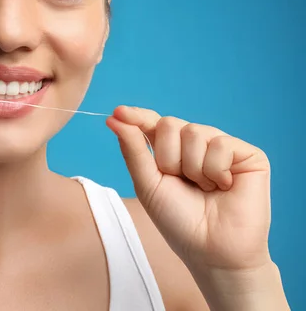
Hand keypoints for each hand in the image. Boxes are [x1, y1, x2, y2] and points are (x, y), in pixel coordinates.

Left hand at [106, 106, 271, 273]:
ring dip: (192, 167)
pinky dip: (215, 170)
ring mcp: (221, 146)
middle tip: (180, 182)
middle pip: (169, 124)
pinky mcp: (247, 154)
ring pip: (194, 132)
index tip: (118, 112)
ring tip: (204, 188)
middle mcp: (195, 144)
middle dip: (167, 157)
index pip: (152, 123)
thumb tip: (114, 118)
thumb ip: (134, 149)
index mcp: (170, 150)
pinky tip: (224, 187)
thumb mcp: (147, 184)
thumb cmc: (178, 221)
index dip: (137, 116)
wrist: (211, 250)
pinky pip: (220, 144)